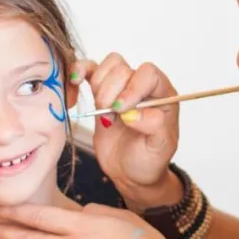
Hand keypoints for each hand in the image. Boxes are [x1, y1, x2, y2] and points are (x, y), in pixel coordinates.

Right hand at [72, 53, 182, 208]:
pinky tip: (75, 83)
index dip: (133, 87)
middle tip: (112, 118)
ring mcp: (120, 87)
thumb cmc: (149, 159)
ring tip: (104, 114)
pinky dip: (78, 71)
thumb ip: (154, 128)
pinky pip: (88, 69)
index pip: (148, 73)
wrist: (130, 172)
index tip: (122, 110)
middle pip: (122, 68)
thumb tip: (134, 114)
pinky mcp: (101, 92)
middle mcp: (142, 86)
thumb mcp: (159, 149)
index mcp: (163, 95)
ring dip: (99, 88)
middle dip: (111, 93)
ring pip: (106, 66)